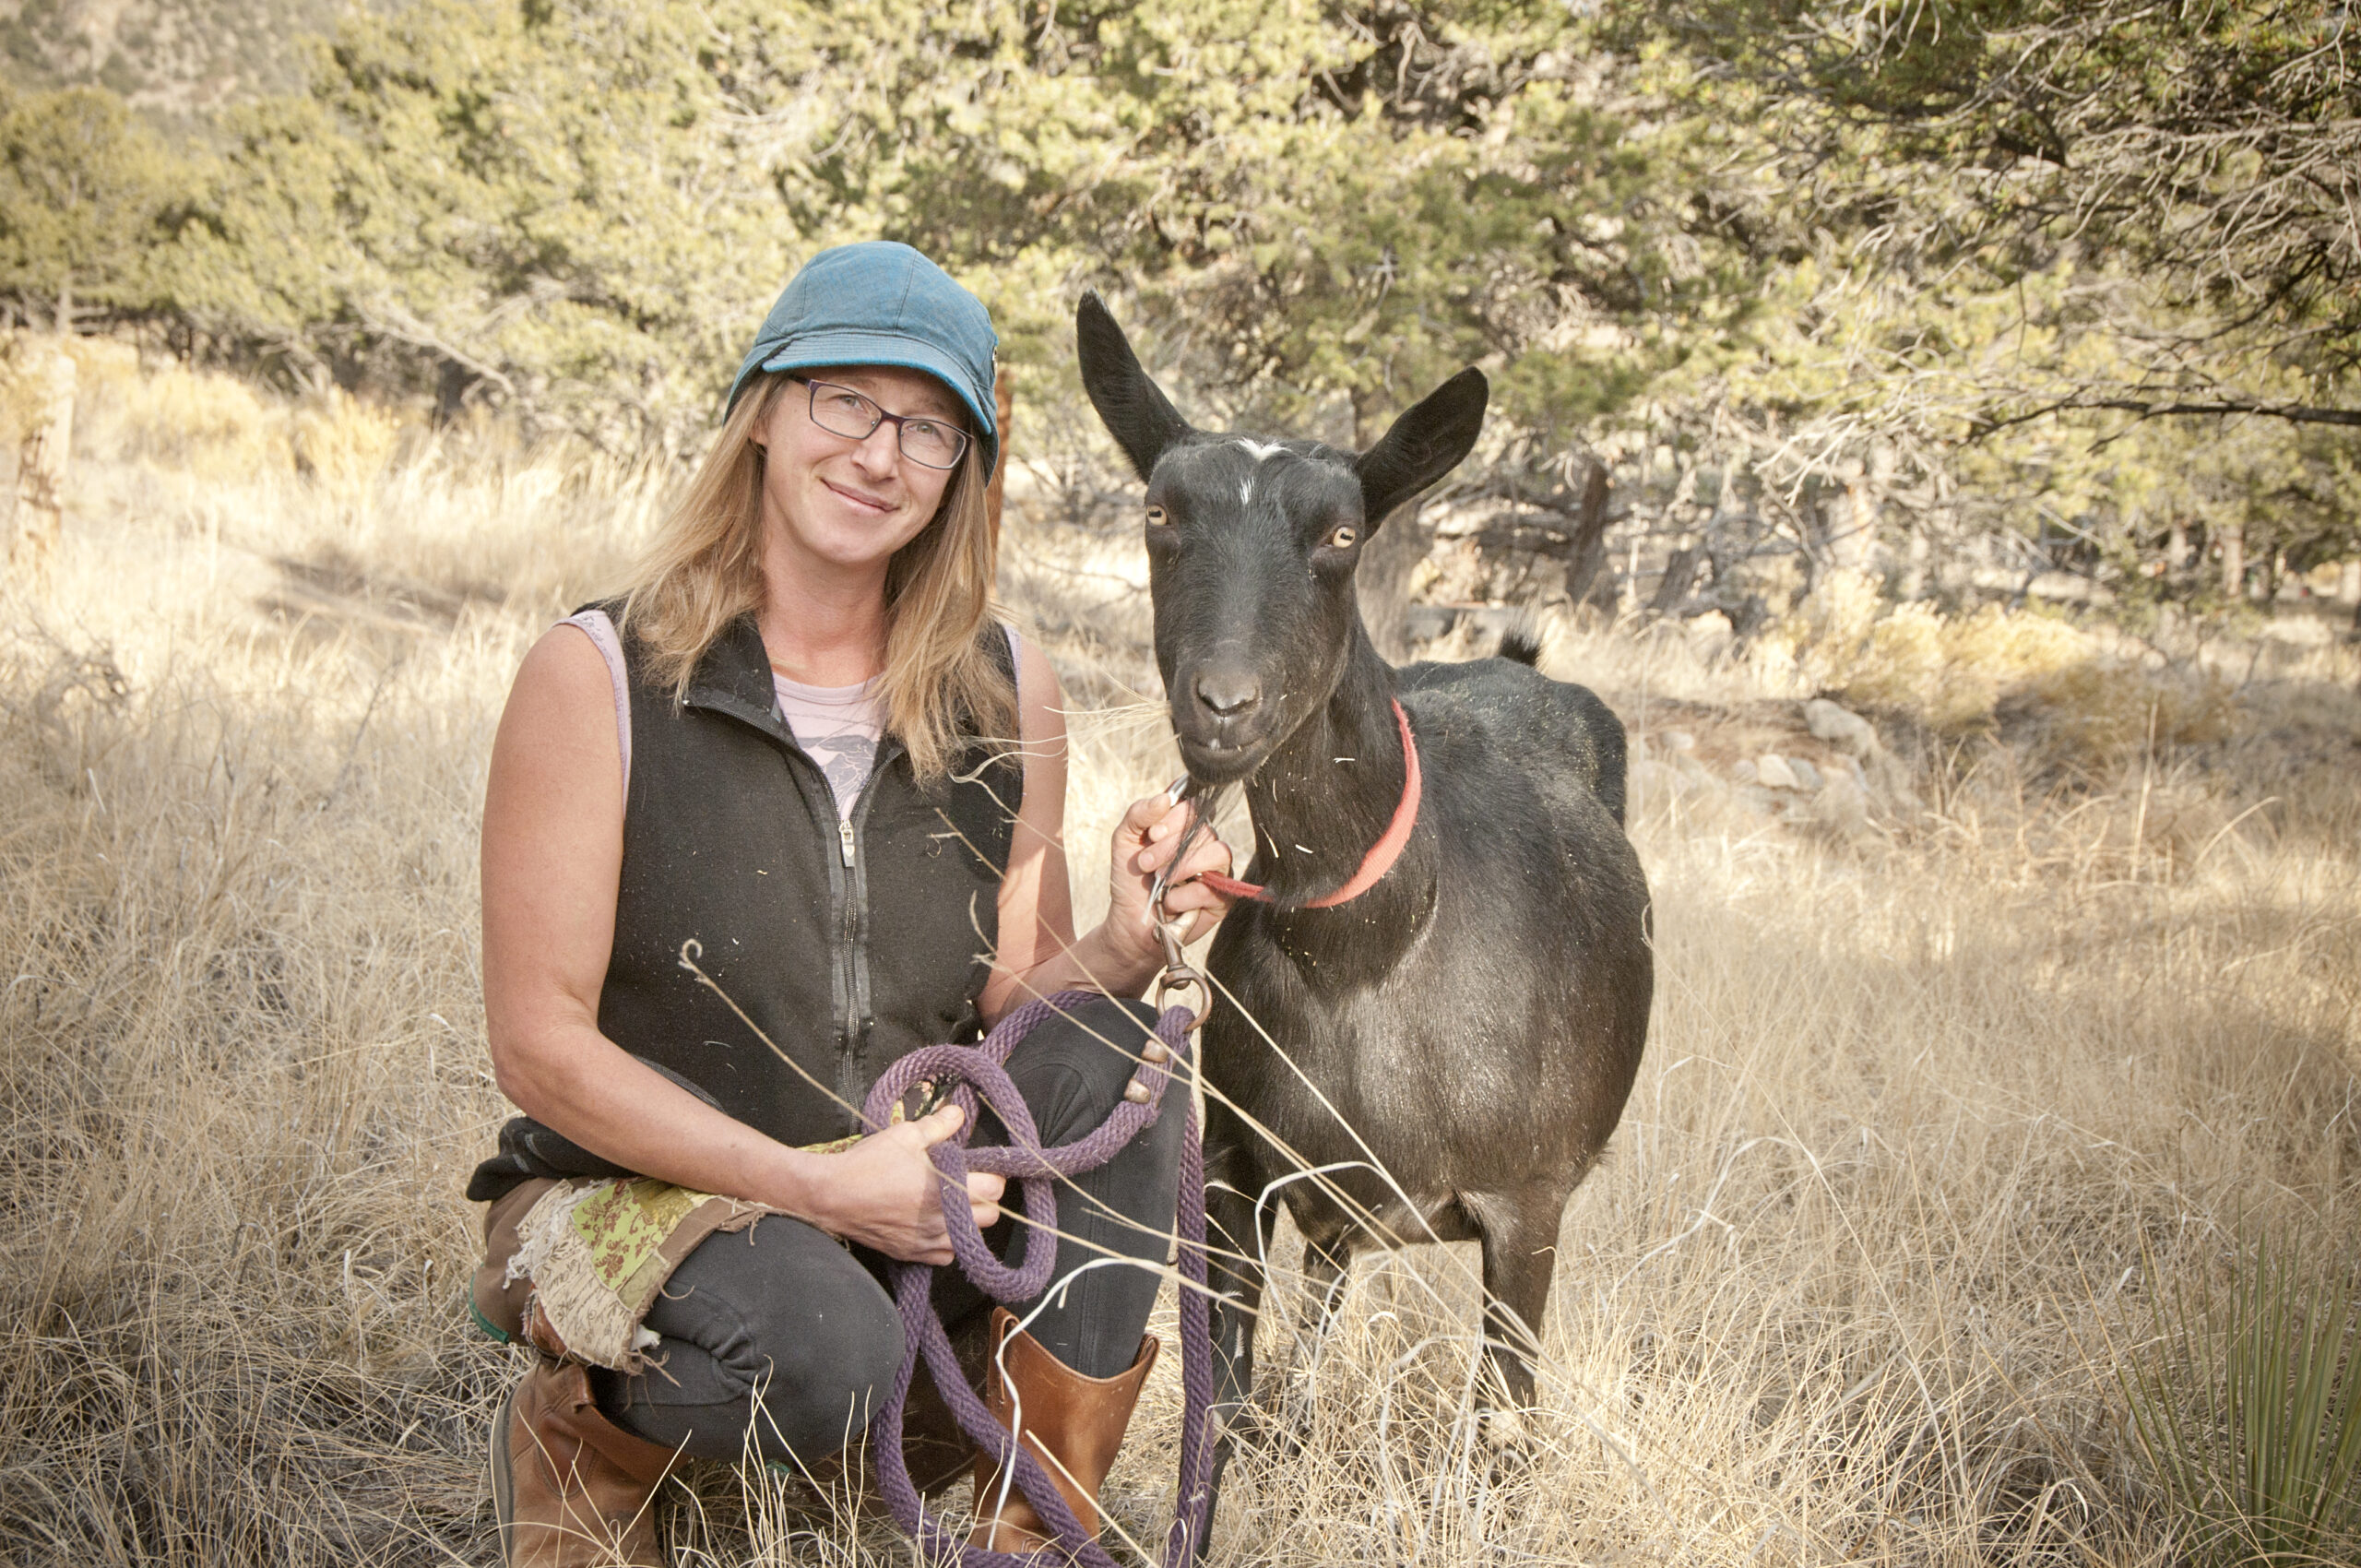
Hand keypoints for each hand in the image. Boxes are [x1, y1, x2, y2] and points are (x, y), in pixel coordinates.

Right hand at [801, 1103, 1005, 1264]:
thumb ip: (937, 1126)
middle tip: (970, 1184)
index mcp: (945, 1190)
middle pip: (990, 1217)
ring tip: (953, 1205)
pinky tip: (936, 1226)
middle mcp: (942, 1221)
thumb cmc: (868, 1163)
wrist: (831, 1196)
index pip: (995, 1189)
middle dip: (986, 1199)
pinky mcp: (911, 1254)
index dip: (995, 1176)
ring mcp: (927, 1242)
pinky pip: (945, 1256)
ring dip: (968, 1222)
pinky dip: (948, 1243)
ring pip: (970, 1240)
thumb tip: (958, 1113)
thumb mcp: (904, 1135)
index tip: (985, 1168)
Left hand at [1107, 790, 1234, 958]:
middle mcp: (1204, 845)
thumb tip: (1164, 798)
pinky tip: (1171, 902)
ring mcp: (1217, 870)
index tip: (1151, 835)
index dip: (1174, 819)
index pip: (1194, 807)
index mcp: (1184, 828)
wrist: (1130, 923)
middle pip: (1204, 830)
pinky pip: (1216, 886)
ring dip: (1182, 867)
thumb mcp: (1124, 841)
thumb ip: (1138, 814)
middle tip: (1145, 864)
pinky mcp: (1223, 897)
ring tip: (1160, 882)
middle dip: (1169, 847)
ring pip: (1218, 853)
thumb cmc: (1130, 881)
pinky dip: (1186, 895)